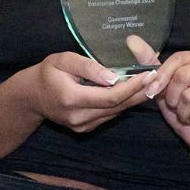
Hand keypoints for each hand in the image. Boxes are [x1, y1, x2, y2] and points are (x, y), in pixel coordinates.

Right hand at [19, 51, 156, 132]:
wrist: (31, 97)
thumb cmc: (47, 73)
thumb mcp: (63, 60)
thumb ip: (87, 66)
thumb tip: (113, 76)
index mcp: (72, 99)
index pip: (110, 96)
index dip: (132, 87)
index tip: (149, 74)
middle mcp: (79, 117)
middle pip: (117, 107)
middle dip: (139, 92)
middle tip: (158, 78)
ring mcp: (82, 126)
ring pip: (115, 112)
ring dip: (134, 99)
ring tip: (150, 82)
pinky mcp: (85, 129)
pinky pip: (109, 115)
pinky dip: (122, 103)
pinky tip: (133, 91)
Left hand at [127, 38, 189, 155]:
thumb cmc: (183, 108)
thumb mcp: (163, 86)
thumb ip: (150, 64)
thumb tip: (131, 39)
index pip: (178, 58)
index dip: (162, 75)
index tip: (152, 91)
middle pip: (183, 76)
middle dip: (172, 97)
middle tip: (176, 106)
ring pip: (189, 96)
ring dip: (182, 111)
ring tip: (188, 114)